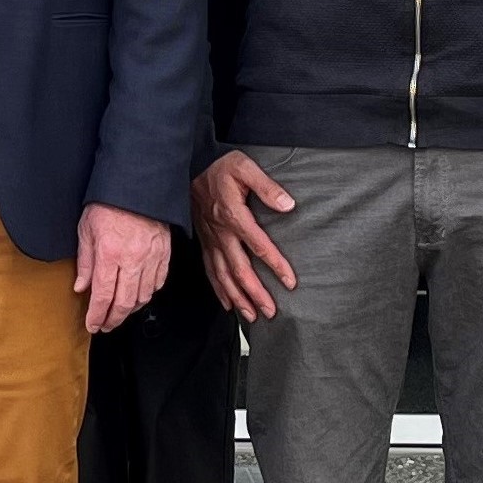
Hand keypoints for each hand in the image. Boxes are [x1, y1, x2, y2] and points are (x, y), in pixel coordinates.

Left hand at [74, 205, 172, 334]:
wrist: (137, 184)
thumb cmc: (109, 203)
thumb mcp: (86, 229)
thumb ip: (85, 262)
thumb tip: (81, 286)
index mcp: (109, 254)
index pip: (102, 296)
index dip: (97, 316)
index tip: (93, 324)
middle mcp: (132, 259)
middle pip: (125, 303)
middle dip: (114, 319)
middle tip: (106, 325)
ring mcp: (151, 257)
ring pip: (143, 296)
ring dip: (131, 310)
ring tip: (121, 312)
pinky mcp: (164, 253)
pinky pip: (158, 282)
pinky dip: (148, 294)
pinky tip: (139, 296)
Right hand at [193, 150, 297, 320]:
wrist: (192, 166)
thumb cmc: (221, 167)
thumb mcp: (245, 167)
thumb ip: (267, 187)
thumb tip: (288, 204)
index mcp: (234, 215)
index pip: (258, 245)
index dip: (275, 265)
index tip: (290, 282)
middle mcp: (221, 232)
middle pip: (239, 269)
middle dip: (255, 293)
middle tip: (271, 311)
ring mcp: (211, 239)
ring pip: (223, 275)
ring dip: (238, 297)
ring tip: (252, 316)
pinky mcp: (205, 241)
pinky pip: (210, 270)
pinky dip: (219, 290)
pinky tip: (228, 304)